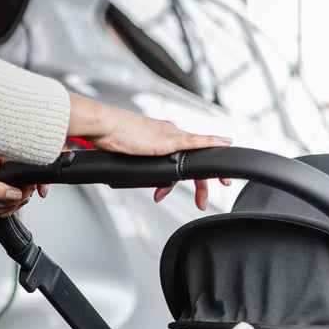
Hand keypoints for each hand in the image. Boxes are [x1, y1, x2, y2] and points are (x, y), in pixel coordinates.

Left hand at [0, 154, 44, 217]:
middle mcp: (7, 168)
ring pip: (21, 198)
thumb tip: (16, 194)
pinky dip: (3, 210)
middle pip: (26, 187)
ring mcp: (7, 180)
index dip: (36, 180)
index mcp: (2, 159)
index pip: (28, 167)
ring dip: (6, 207)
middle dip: (11, 201)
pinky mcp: (5, 189)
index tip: (40, 192)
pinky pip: (14, 203)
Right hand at [68, 93, 232, 209]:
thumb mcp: (136, 159)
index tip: (200, 186)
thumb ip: (148, 169)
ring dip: (202, 182)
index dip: (194, 174)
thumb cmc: (114, 139)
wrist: (105, 126)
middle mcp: (171, 135)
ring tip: (200, 201)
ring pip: (197, 156)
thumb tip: (153, 184)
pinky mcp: (169, 139)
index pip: (185, 157)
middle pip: (194, 160)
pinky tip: (224, 143)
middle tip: (203, 201)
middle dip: (202, 184)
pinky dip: (211, 142)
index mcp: (164, 138)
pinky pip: (196, 141)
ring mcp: (171, 136)